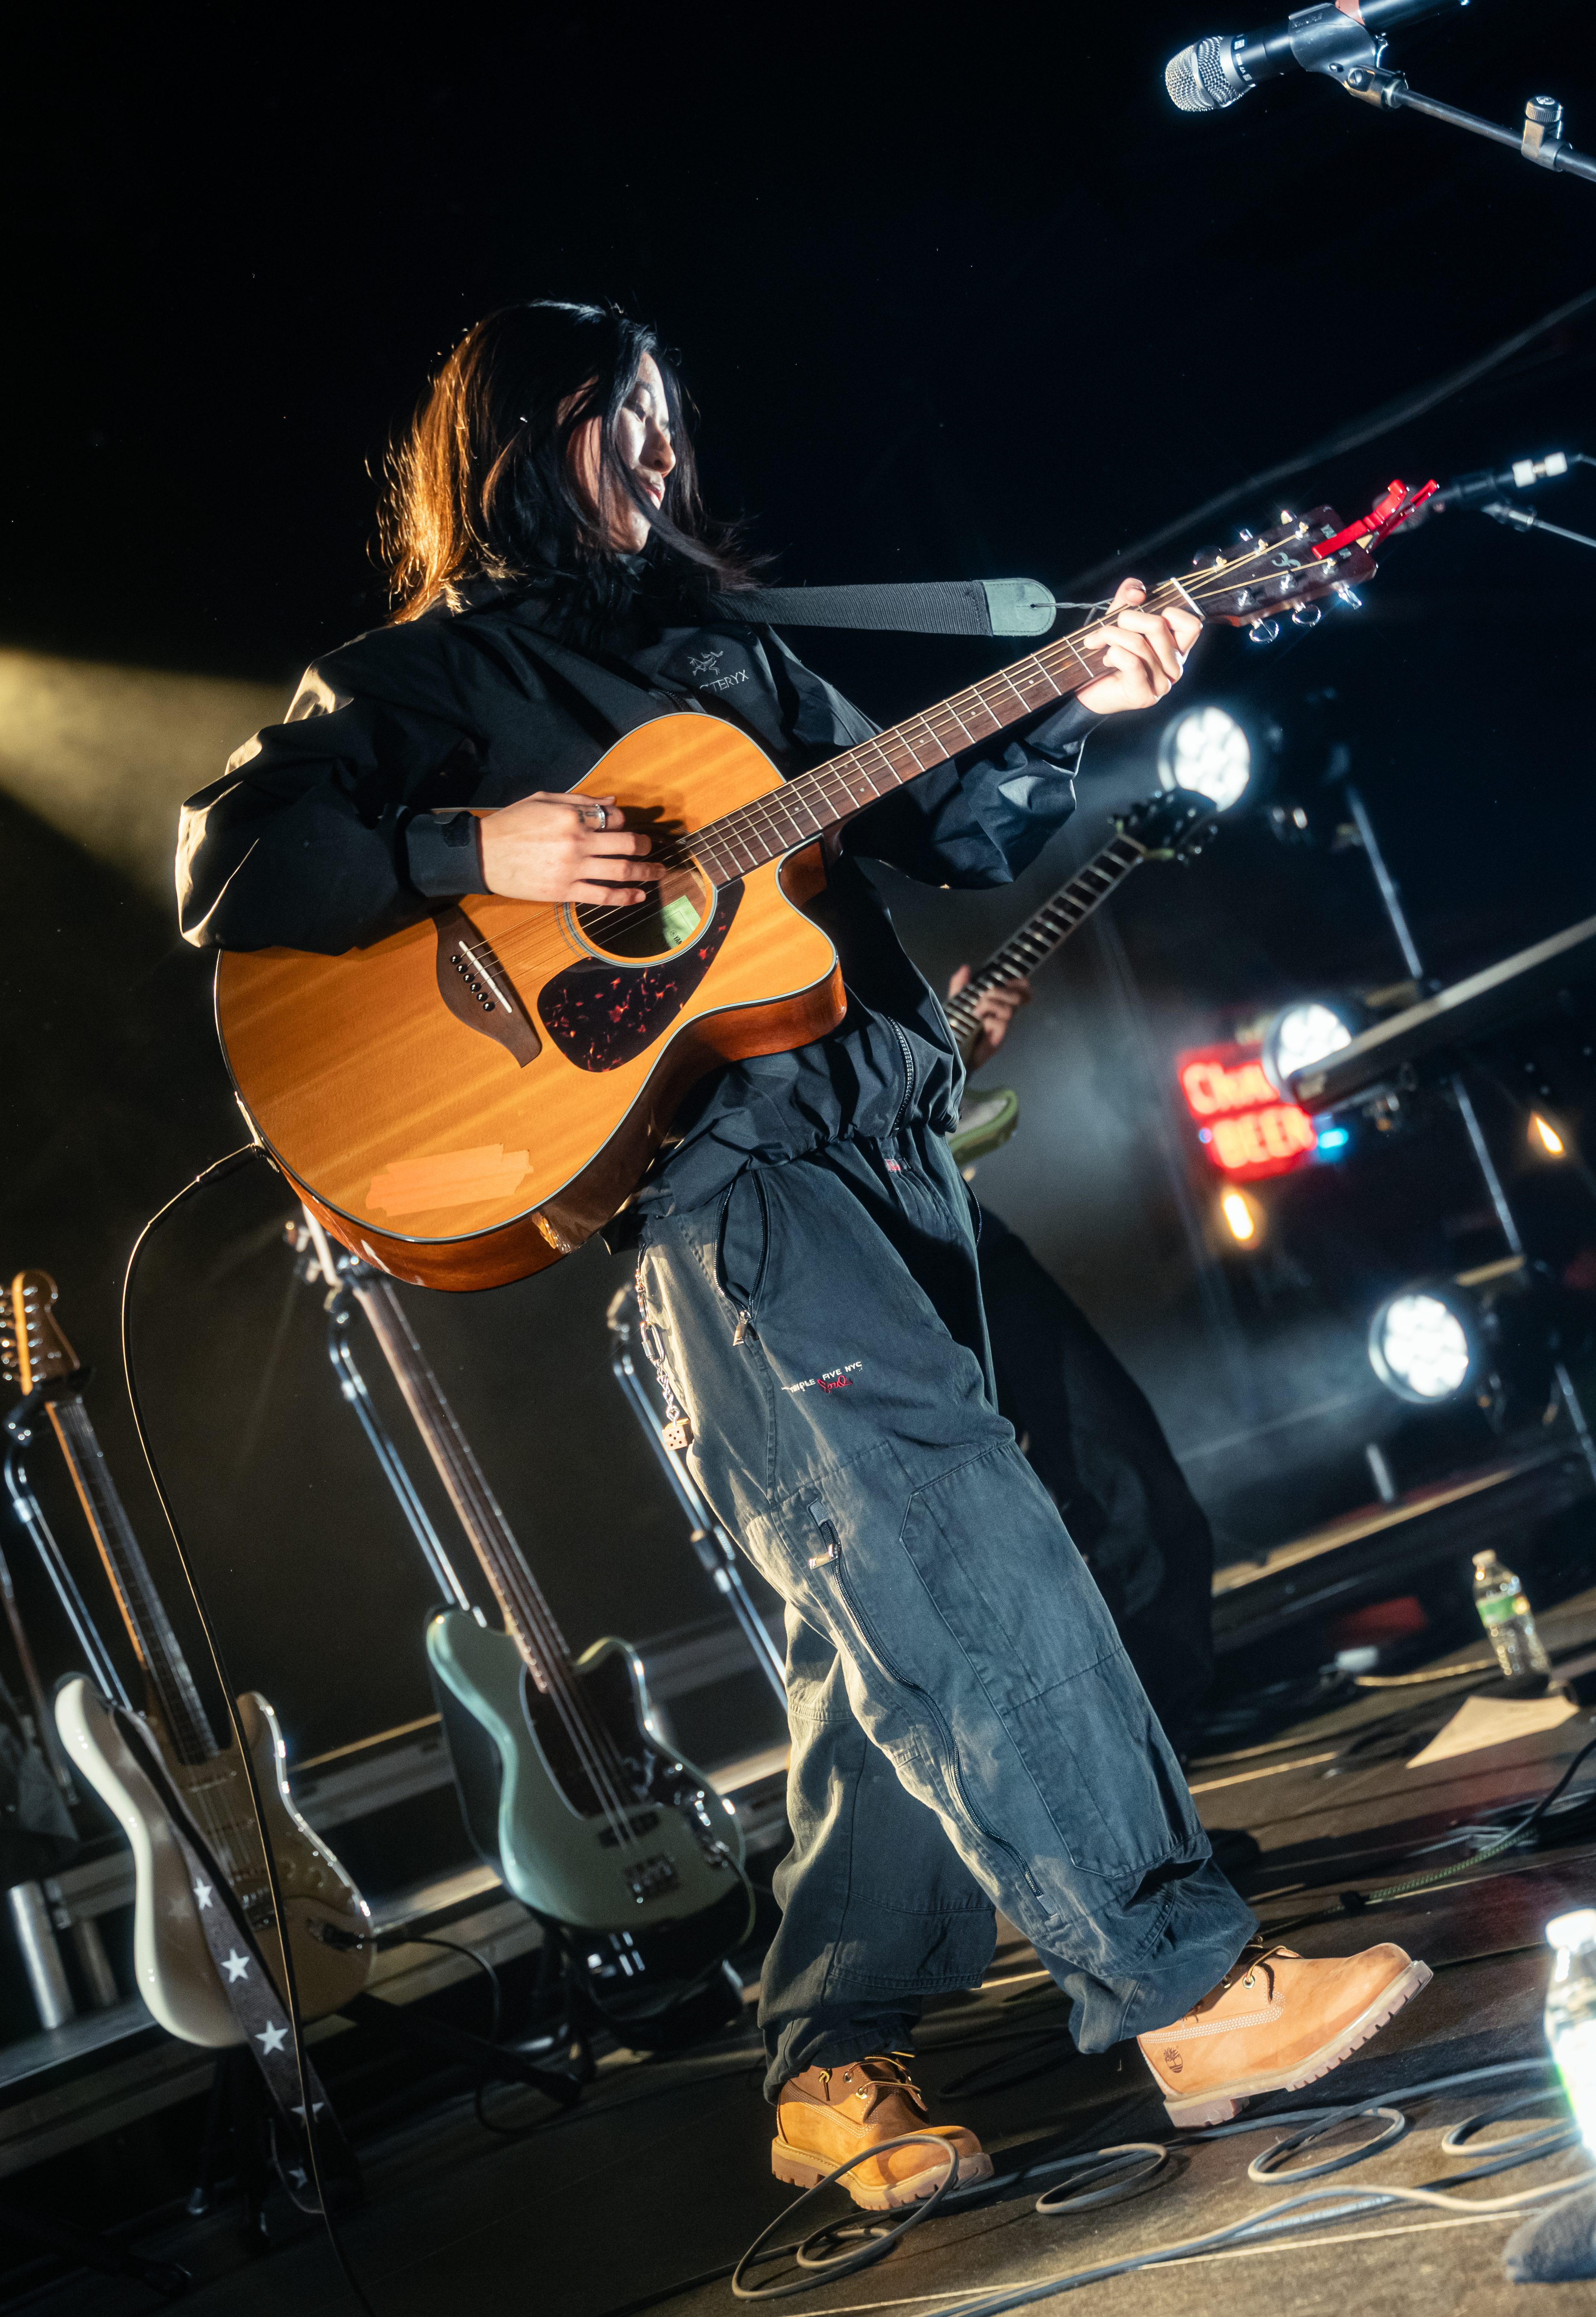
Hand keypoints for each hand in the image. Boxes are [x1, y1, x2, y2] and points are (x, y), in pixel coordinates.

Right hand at [477, 793, 661, 905]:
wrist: (481, 854)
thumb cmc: (511, 824)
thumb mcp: (543, 799)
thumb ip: (580, 800)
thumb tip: (612, 802)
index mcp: (571, 816)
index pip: (613, 818)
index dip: (622, 821)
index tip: (622, 827)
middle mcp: (577, 841)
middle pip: (626, 844)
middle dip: (646, 846)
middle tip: (652, 848)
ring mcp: (572, 869)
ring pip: (621, 871)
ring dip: (646, 872)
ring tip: (658, 872)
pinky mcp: (564, 891)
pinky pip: (602, 895)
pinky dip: (625, 897)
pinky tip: (638, 896)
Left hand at [949, 964, 1031, 1070]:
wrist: (952, 1051)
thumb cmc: (958, 1026)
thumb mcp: (957, 1002)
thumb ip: (960, 985)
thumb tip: (965, 967)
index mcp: (999, 1002)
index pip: (1021, 989)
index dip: (1019, 982)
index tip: (1006, 979)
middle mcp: (1005, 1014)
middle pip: (1019, 997)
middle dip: (1001, 992)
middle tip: (985, 995)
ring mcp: (1003, 1027)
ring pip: (1009, 1010)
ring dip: (992, 1005)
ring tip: (976, 1010)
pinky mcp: (997, 1040)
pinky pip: (1001, 1024)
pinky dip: (990, 1020)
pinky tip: (978, 1022)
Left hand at [1076, 578, 1200, 717]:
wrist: (1088, 692)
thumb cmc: (1108, 654)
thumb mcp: (1118, 618)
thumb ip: (1129, 596)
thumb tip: (1138, 592)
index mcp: (1178, 649)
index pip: (1192, 624)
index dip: (1167, 610)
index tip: (1142, 614)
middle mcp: (1175, 667)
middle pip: (1159, 626)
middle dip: (1126, 618)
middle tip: (1107, 627)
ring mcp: (1163, 684)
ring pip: (1138, 643)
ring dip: (1110, 636)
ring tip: (1099, 643)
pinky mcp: (1144, 695)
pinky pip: (1130, 662)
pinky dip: (1112, 654)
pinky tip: (1107, 660)